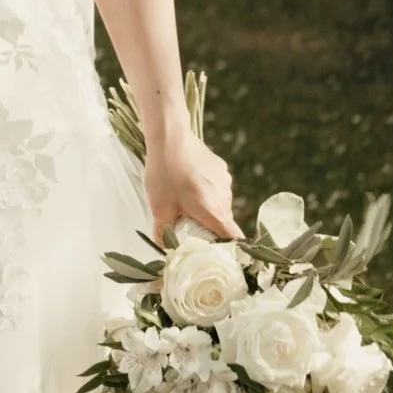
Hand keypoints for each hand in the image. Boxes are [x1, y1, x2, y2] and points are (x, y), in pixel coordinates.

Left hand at [143, 123, 243, 241]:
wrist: (170, 136)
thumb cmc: (164, 173)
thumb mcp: (159, 207)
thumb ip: (163, 232)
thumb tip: (164, 247)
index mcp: (214, 211)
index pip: (234, 239)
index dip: (230, 251)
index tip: (219, 255)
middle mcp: (225, 197)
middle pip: (223, 223)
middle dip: (208, 229)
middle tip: (187, 226)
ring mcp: (225, 182)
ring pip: (219, 205)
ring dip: (206, 208)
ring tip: (183, 200)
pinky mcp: (221, 169)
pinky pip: (217, 189)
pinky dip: (206, 192)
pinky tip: (187, 183)